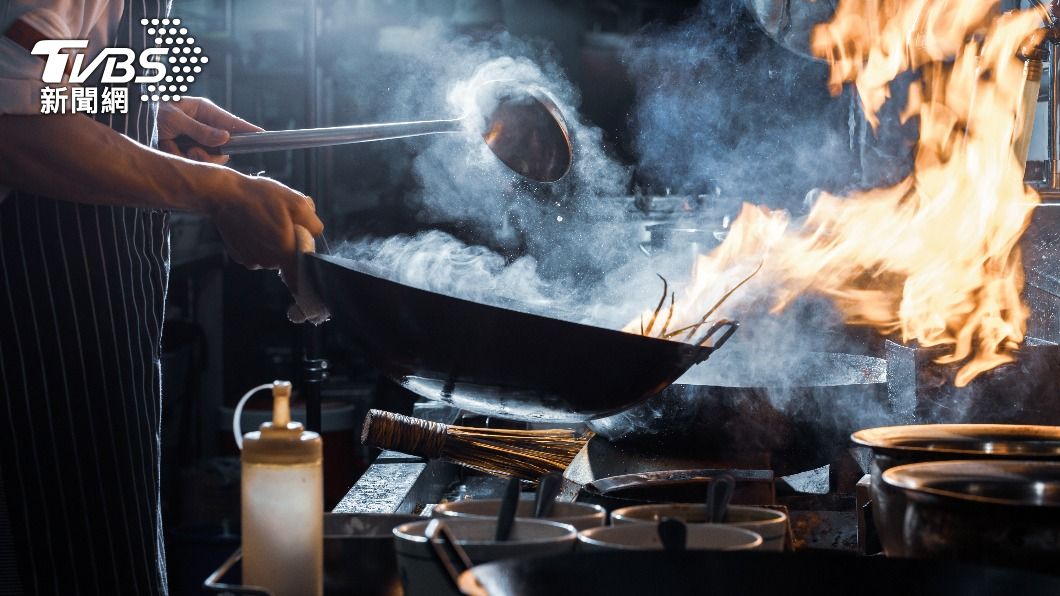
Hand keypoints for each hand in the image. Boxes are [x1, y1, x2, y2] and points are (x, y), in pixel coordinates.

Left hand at [157, 97, 262, 164]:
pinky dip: (182, 160)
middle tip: (192, 151)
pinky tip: (168, 151)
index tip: (264, 135)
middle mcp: (203, 126)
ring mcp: (196, 140)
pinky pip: (196, 163)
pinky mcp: (187, 152)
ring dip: (194, 158)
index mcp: (203, 111)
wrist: (124, 122)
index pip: (232, 121)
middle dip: (210, 152)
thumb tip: (226, 138)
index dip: (248, 129)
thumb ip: (200, 130)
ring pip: (211, 158)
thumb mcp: (173, 119)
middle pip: (224, 146)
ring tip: (174, 149)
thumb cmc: (148, 113)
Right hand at [209, 174, 323, 273]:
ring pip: (272, 256)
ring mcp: (251, 261)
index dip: (306, 267)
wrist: (224, 194)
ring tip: (264, 220)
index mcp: (285, 252)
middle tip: (282, 221)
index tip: (304, 255)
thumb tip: (314, 235)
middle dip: (289, 242)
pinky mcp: (239, 256)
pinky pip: (256, 253)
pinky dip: (257, 242)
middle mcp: (269, 262)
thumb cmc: (261, 196)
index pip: (302, 275)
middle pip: (288, 258)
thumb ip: (313, 224)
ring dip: (273, 242)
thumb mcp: (297, 203)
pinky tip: (252, 225)